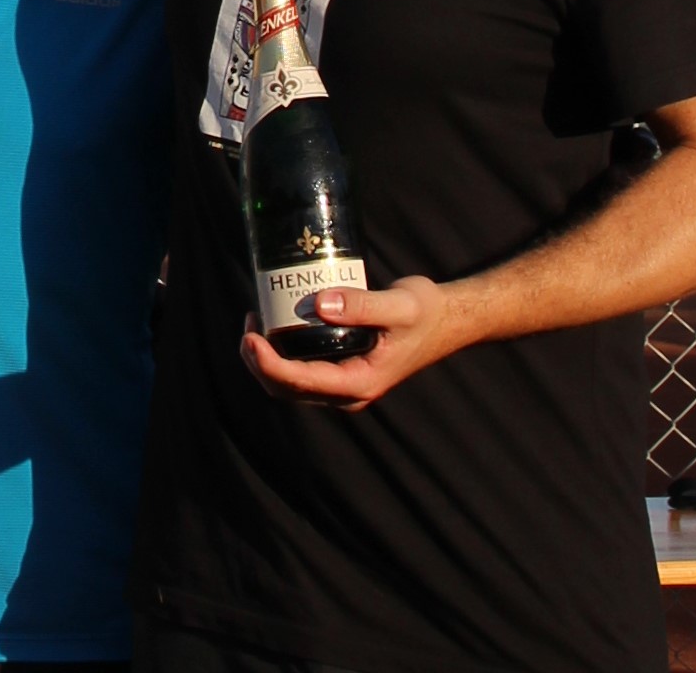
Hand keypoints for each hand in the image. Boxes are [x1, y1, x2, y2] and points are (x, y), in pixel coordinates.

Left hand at [239, 276, 462, 411]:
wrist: (446, 320)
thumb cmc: (426, 312)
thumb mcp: (399, 305)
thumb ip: (362, 305)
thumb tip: (319, 304)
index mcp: (360, 383)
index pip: (301, 383)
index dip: (268, 364)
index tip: (251, 337)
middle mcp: (348, 392)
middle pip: (286, 389)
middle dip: (258, 362)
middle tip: (249, 322)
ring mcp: (344, 385)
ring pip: (290, 385)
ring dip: (265, 359)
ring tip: (256, 320)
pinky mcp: (342, 371)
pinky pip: (301, 372)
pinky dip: (280, 354)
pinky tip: (275, 324)